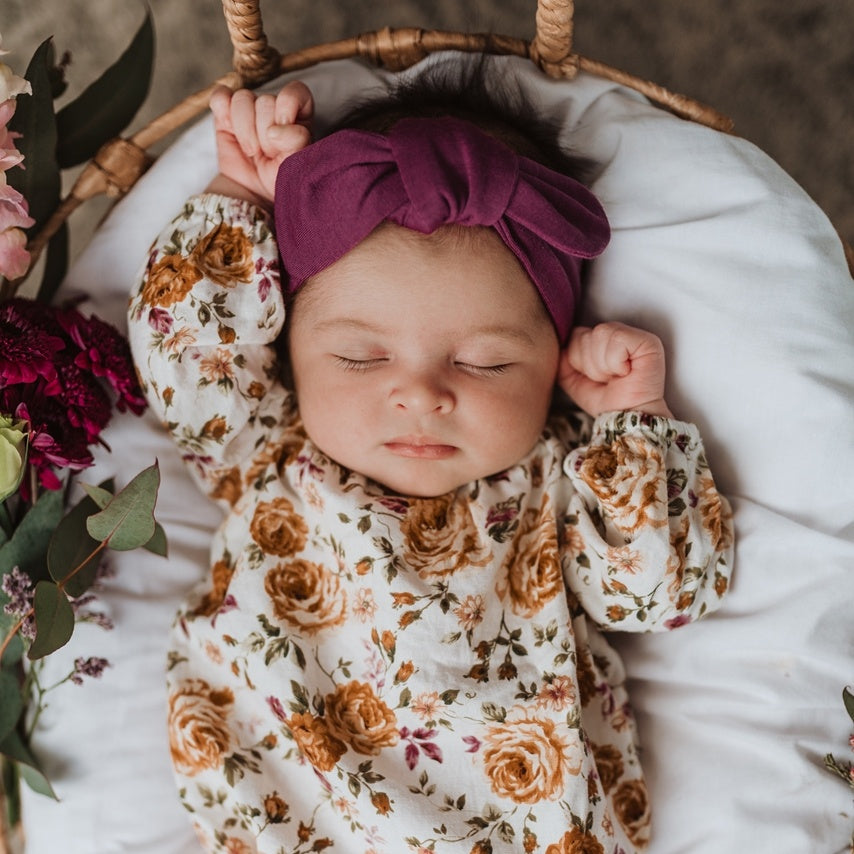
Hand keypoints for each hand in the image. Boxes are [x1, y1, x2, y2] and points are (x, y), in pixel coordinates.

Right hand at [206, 81, 313, 206]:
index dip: (287, 107)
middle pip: (266, 101)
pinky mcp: (226, 113)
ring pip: (243, 99)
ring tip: (252, 151)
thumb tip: (276, 130)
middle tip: (268, 154)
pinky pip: (221, 96)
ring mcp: (250, 108)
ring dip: (245, 131)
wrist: (254, 193)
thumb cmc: (281, 178)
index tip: (281, 134)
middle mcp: (275, 107)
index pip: (296, 92)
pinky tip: (228, 129)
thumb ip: (296, 142)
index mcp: (299, 115)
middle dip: (264, 133)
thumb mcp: (297, 165)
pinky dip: (222, 110)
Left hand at [558, 322, 672, 417]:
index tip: (596, 377)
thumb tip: (560, 347)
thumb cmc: (605, 401)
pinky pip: (617, 339)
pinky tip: (626, 372)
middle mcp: (618, 333)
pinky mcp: (648, 342)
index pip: (575, 334)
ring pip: (600, 334)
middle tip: (607, 379)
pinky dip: (615, 362)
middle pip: (585, 335)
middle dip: (590, 365)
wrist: (624, 419)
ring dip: (602, 365)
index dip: (579, 360)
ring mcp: (634, 336)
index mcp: (601, 340)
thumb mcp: (574, 381)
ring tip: (616, 377)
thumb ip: (563, 362)